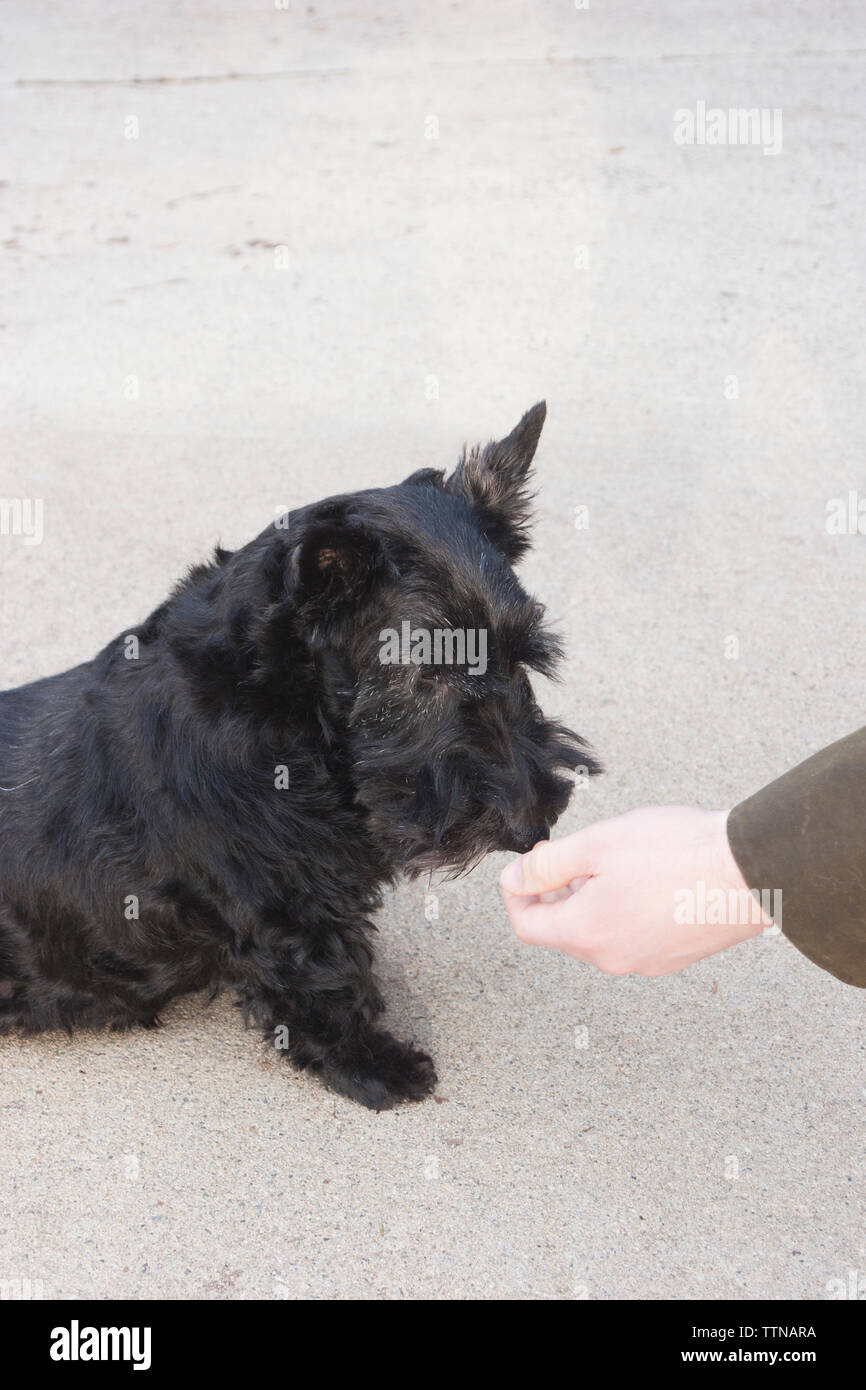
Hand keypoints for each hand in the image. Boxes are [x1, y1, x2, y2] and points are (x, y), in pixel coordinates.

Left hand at [499, 806, 771, 975]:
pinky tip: (648, 878)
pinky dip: (626, 910)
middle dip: (557, 893)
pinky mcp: (675, 957)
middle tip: (572, 854)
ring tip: (616, 861)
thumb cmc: (678, 852)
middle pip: (564, 930)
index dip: (517, 894)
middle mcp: (614, 958)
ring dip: (593, 900)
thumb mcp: (597, 844)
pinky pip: (633, 936)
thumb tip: (514, 879)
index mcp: (587, 933)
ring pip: (600, 933)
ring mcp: (647, 962)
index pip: (527, 926)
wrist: (752, 871)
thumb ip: (547, 865)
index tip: (525, 866)